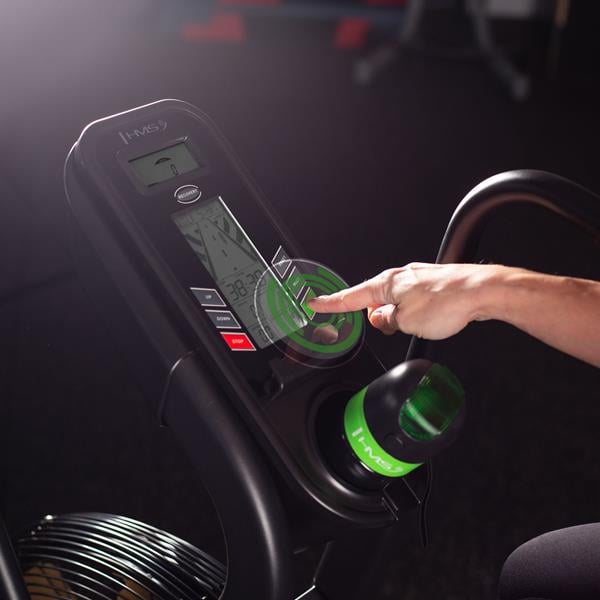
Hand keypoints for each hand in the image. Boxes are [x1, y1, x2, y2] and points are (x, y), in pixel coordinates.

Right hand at [308, 263, 499, 339]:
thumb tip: (381, 319)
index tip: (315, 303)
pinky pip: (414, 300)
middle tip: (392, 328)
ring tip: (420, 324)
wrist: (483, 290)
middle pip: (375, 301)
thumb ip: (387, 322)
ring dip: (400, 316)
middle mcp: (399, 277)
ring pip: (397, 302)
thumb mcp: (406, 322)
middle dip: (379, 317)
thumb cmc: (448, 302)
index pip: (350, 297)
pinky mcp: (432, 284)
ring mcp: (416, 278)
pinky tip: (430, 318)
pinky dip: (416, 312)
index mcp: (385, 284)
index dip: (330, 303)